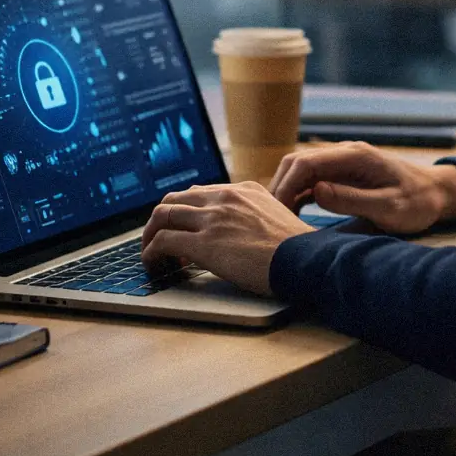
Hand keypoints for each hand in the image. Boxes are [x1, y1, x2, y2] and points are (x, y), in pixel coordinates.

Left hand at [140, 182, 313, 295]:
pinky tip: (154, 265)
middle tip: (156, 239)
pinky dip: (151, 253)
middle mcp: (224, 198)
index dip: (183, 212)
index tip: (181, 228)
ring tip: (151, 255)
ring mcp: (212, 218)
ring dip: (150, 236)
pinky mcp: (204, 243)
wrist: (305, 260)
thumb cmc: (298, 250)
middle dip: (159, 220)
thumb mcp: (277, 218)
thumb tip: (242, 234)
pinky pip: (163, 241)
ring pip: (162, 216)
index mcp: (242, 190)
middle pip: (174, 199)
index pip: (198, 193)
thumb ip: (255, 217)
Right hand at [269, 142, 455, 234]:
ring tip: (279, 218)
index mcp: (355, 156)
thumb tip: (315, 192)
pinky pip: (312, 178)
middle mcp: (345, 153)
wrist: (438, 193)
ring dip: (287, 190)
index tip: (277, 211)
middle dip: (280, 186)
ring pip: (301, 169)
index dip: (286, 185)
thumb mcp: (388, 207)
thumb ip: (352, 200)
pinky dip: (298, 193)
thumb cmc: (417, 202)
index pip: (306, 162)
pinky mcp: (343, 173)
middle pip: (298, 162)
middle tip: (272, 217)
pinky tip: (293, 212)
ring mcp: (343, 161)